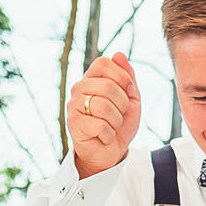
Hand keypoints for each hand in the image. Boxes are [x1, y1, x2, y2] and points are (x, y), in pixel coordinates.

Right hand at [67, 52, 142, 177]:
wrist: (110, 151)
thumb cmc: (119, 123)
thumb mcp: (131, 98)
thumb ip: (127, 77)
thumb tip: (119, 54)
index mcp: (92, 78)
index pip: (104, 63)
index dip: (122, 77)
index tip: (129, 92)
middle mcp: (79, 88)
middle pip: (108, 86)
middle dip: (123, 104)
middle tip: (119, 115)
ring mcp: (74, 105)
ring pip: (104, 106)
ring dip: (116, 121)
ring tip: (111, 126)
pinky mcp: (73, 123)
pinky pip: (100, 125)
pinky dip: (109, 134)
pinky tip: (104, 137)